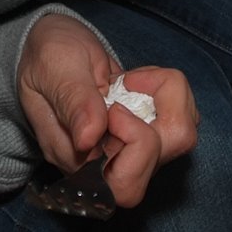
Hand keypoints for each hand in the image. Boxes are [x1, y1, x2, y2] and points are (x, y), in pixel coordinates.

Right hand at [17, 15, 199, 207]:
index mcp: (76, 160)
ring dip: (170, 98)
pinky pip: (183, 120)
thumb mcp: (53, 70)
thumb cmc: (47, 59)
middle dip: (162, 113)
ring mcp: (130, 149)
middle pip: (159, 162)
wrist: (53, 47)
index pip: (124, 184)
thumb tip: (88, 140)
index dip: (134, 142)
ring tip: (135, 80)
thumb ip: (73, 102)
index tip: (114, 104)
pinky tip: (141, 82)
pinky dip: (172, 92)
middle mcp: (106, 164)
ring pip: (181, 140)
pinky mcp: (149, 133)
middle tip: (130, 84)